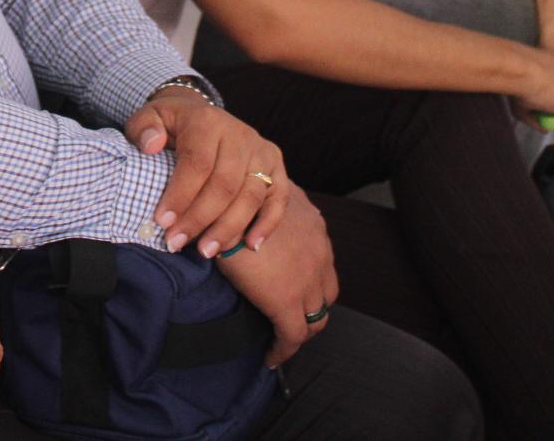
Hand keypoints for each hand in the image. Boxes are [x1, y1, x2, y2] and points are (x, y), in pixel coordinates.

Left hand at [125, 86, 289, 257]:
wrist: (201, 115)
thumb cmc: (171, 125)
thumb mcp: (150, 118)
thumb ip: (143, 128)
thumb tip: (152, 145)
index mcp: (207, 121)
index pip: (197, 163)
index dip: (180, 196)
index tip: (162, 222)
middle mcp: (239, 134)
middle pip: (225, 184)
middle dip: (199, 219)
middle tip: (176, 243)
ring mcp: (261, 150)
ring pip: (251, 195)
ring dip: (229, 228)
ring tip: (206, 251)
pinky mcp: (275, 166)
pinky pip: (279, 198)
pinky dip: (267, 224)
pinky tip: (250, 246)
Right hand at [212, 189, 336, 365]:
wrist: (226, 208)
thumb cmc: (236, 197)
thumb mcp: (262, 195)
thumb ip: (271, 205)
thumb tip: (260, 207)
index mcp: (314, 227)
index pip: (323, 265)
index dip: (311, 283)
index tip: (296, 293)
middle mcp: (320, 252)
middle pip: (326, 294)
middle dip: (312, 308)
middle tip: (291, 317)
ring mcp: (308, 279)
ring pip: (316, 318)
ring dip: (301, 328)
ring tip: (283, 337)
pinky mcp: (287, 302)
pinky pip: (293, 336)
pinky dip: (283, 350)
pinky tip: (270, 357)